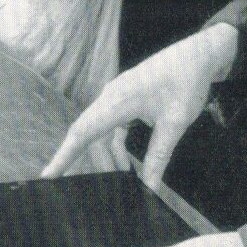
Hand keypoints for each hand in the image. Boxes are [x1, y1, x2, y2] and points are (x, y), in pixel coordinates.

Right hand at [43, 23, 239, 188]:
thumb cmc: (187, 82)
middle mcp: (111, 97)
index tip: (47, 175)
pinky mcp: (125, 99)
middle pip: (88, 135)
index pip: (83, 131)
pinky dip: (115, 147)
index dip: (64, 155)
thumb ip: (158, 156)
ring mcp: (117, 97)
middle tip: (80, 192)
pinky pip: (111, 127)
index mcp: (118, 100)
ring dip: (106, 158)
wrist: (199, 54)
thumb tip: (149, 189)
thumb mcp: (175, 122)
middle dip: (83, 163)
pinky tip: (125, 167)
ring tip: (115, 184)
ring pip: (100, 133)